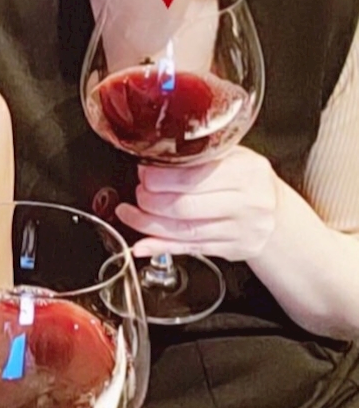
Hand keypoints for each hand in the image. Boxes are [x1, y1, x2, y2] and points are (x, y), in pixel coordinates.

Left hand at [116, 146, 279, 261]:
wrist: (277, 215)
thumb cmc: (249, 182)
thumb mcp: (235, 157)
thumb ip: (202, 158)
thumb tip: (155, 162)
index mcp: (246, 171)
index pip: (195, 176)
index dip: (161, 177)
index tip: (144, 174)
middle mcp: (246, 201)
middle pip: (185, 206)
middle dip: (151, 200)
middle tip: (138, 193)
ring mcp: (240, 229)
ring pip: (184, 230)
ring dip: (149, 224)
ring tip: (129, 214)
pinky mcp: (232, 249)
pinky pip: (190, 249)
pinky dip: (161, 246)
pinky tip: (143, 244)